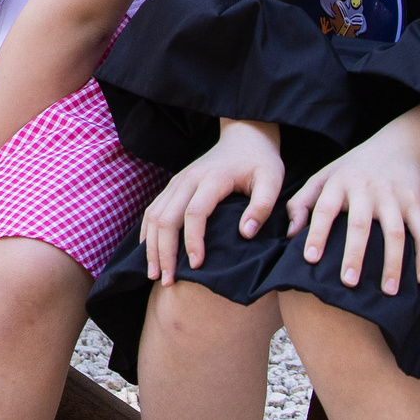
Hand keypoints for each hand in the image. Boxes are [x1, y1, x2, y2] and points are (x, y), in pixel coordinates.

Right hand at [142, 118, 284, 285]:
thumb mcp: (272, 181)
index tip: (197, 266)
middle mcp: (187, 179)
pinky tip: (148, 252)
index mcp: (211, 179)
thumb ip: (261, 207)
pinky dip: (148, 233)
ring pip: (154, 215)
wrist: (244, 138)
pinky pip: (152, 210)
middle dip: (163, 251)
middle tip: (167, 281)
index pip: (194, 213)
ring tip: (154, 274)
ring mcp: (176, 181)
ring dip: (151, 246)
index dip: (193, 241)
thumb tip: (245, 233)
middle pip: (166, 217)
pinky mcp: (173, 186)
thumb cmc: (261, 163)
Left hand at [286, 123, 419, 294]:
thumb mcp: (323, 178)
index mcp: (338, 184)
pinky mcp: (415, 202)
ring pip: (394, 232)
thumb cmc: (351, 171)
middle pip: (359, 225)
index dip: (316, 234)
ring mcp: (392, 196)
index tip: (310, 259)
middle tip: (348, 283)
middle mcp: (365, 189)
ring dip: (393, 263)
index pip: (323, 210)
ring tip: (388, 291)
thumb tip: (290, 236)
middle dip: (354, 254)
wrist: (397, 148)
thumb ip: (302, 204)